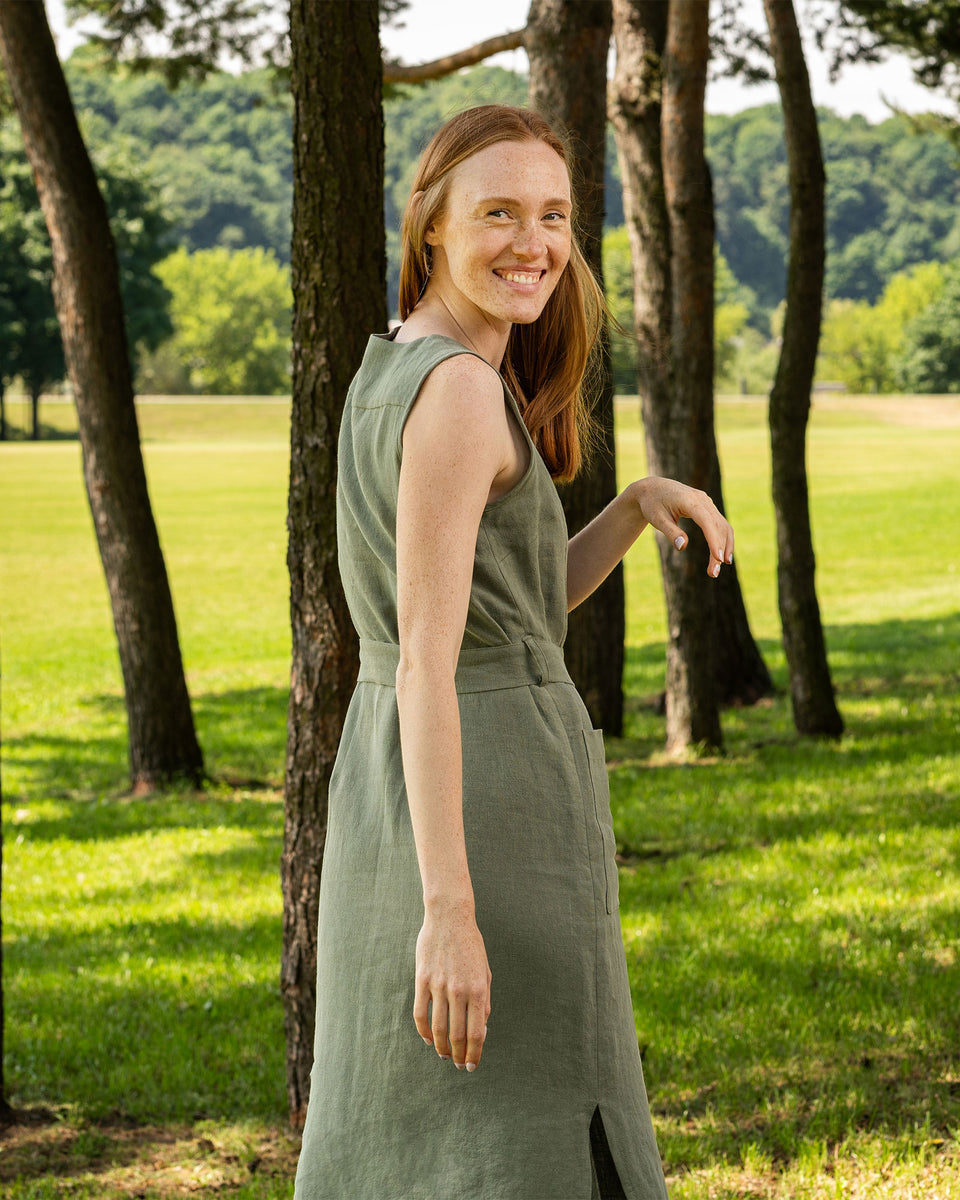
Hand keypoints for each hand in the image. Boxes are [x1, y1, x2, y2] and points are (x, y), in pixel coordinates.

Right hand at [413, 902, 490, 1071]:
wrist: (450, 918)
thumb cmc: (471, 946)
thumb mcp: (484, 972)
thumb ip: (484, 1002)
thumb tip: (481, 1031)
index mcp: (478, 990)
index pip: (476, 1034)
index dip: (474, 1054)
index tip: (472, 1065)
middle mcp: (459, 991)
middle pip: (458, 1036)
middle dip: (459, 1056)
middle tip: (458, 1065)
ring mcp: (439, 986)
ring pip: (439, 1029)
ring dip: (442, 1048)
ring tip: (445, 1056)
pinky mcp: (422, 980)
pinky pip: (421, 1014)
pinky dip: (424, 1032)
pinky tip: (429, 1040)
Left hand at [634, 476, 734, 577]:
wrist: (652, 489)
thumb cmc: (652, 504)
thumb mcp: (657, 519)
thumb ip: (670, 532)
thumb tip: (683, 546)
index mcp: (689, 501)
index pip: (707, 521)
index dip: (714, 540)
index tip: (717, 558)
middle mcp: (702, 500)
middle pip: (717, 527)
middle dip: (719, 550)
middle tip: (713, 573)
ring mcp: (707, 503)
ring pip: (722, 526)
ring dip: (724, 546)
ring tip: (718, 568)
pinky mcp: (708, 507)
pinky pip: (720, 524)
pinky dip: (723, 539)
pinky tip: (722, 555)